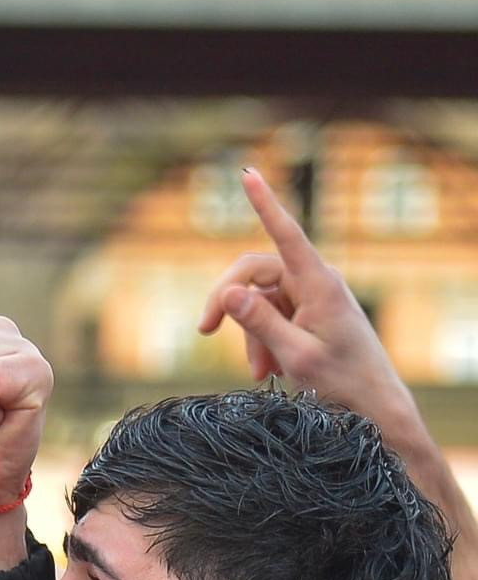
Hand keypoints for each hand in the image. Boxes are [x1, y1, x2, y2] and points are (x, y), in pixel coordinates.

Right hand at [195, 166, 421, 445]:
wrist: (376, 405)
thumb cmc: (342, 383)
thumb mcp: (295, 356)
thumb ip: (260, 323)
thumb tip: (228, 292)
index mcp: (318, 284)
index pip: (286, 234)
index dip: (265, 204)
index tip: (248, 174)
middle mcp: (315, 284)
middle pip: (255, 273)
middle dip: (228, 301)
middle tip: (205, 331)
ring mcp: (312, 299)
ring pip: (259, 301)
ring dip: (250, 336)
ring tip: (258, 374)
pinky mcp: (309, 315)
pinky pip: (272, 318)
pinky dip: (262, 343)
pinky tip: (268, 372)